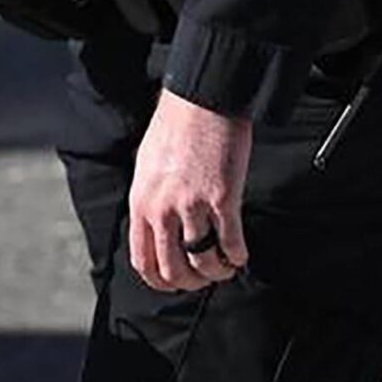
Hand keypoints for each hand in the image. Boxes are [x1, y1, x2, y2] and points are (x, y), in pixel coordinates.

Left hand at [127, 89, 252, 293]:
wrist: (202, 98)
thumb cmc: (176, 127)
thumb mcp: (148, 167)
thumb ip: (151, 201)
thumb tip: (158, 230)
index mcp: (141, 203)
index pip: (143, 262)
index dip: (161, 281)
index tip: (176, 282)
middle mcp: (162, 209)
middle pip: (174, 270)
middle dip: (192, 282)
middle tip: (204, 277)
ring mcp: (192, 205)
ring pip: (203, 262)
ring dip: (216, 272)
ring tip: (225, 267)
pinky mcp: (222, 198)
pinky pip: (231, 242)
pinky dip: (237, 256)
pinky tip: (240, 255)